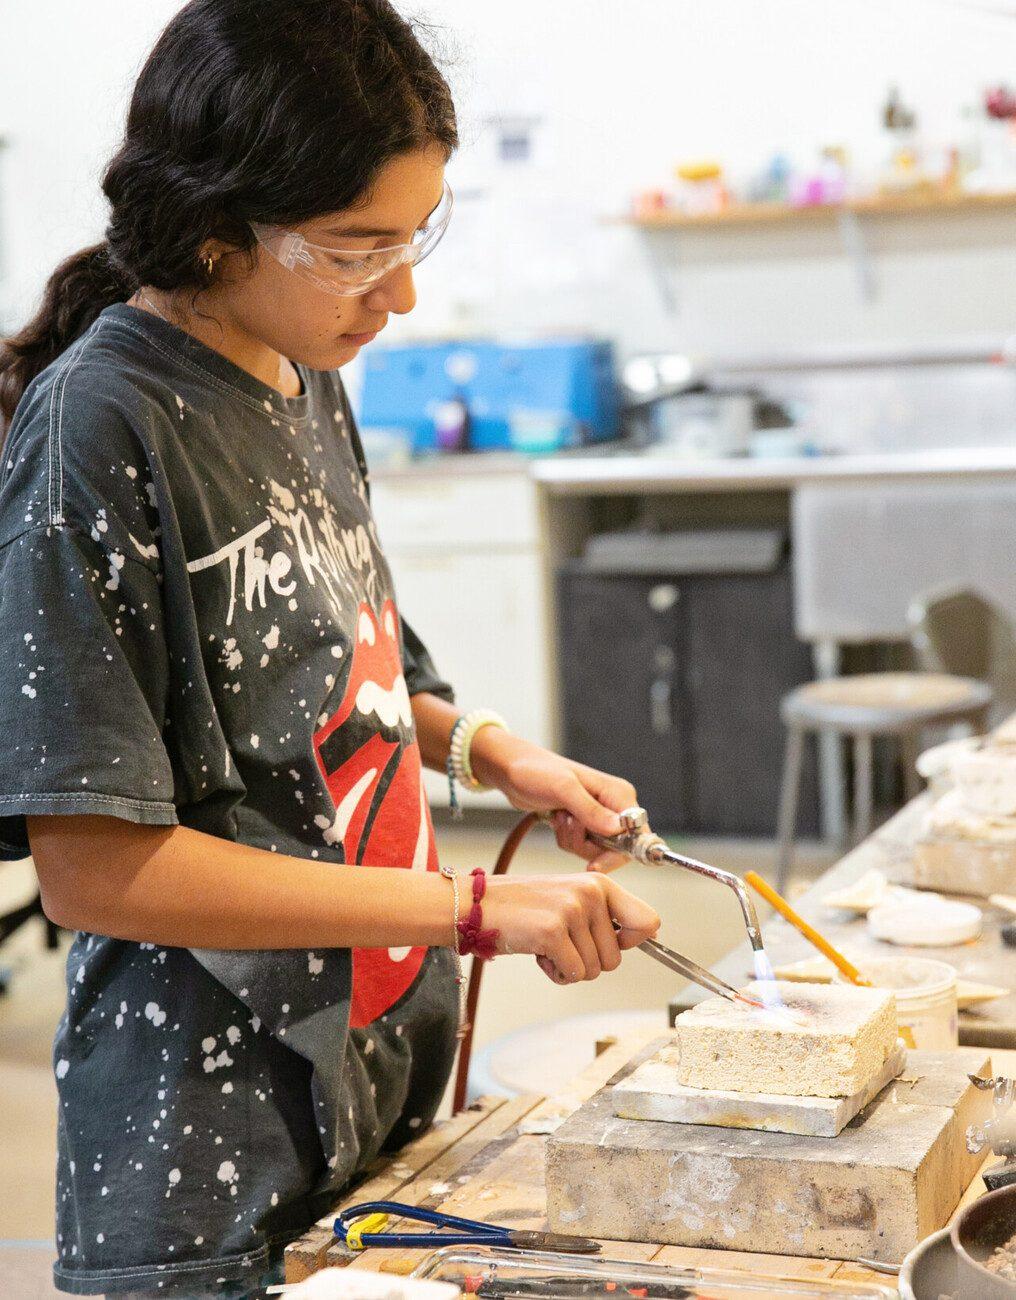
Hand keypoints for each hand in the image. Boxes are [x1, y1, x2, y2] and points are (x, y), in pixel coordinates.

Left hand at [469, 730, 638, 872]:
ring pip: (597, 851)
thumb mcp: (563, 789)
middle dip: (588, 845)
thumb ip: (591, 810)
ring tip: (559, 817)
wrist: (512, 772)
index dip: (619, 853)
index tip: (595, 863)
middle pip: (617, 848)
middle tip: (567, 826)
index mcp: (619, 793)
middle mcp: (614, 806)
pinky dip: (567, 839)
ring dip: (573, 841)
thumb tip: (620, 830)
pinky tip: (556, 820)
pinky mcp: (584, 824)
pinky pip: (582, 847)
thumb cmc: (536, 772)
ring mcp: (599, 816)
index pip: (637, 836)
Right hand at [482, 871, 659, 983]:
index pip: (649, 921)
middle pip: (615, 959)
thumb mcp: (572, 899)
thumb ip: (606, 915)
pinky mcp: (552, 932)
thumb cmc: (526, 907)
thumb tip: (650, 935)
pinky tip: (539, 953)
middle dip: (588, 961)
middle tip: (561, 942)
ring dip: (569, 967)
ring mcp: (571, 911)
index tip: (611, 943)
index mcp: (599, 884)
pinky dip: (556, 973)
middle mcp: (590, 894)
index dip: (634, 942)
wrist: (479, 905)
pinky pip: (572, 974)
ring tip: (548, 944)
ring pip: (593, 970)